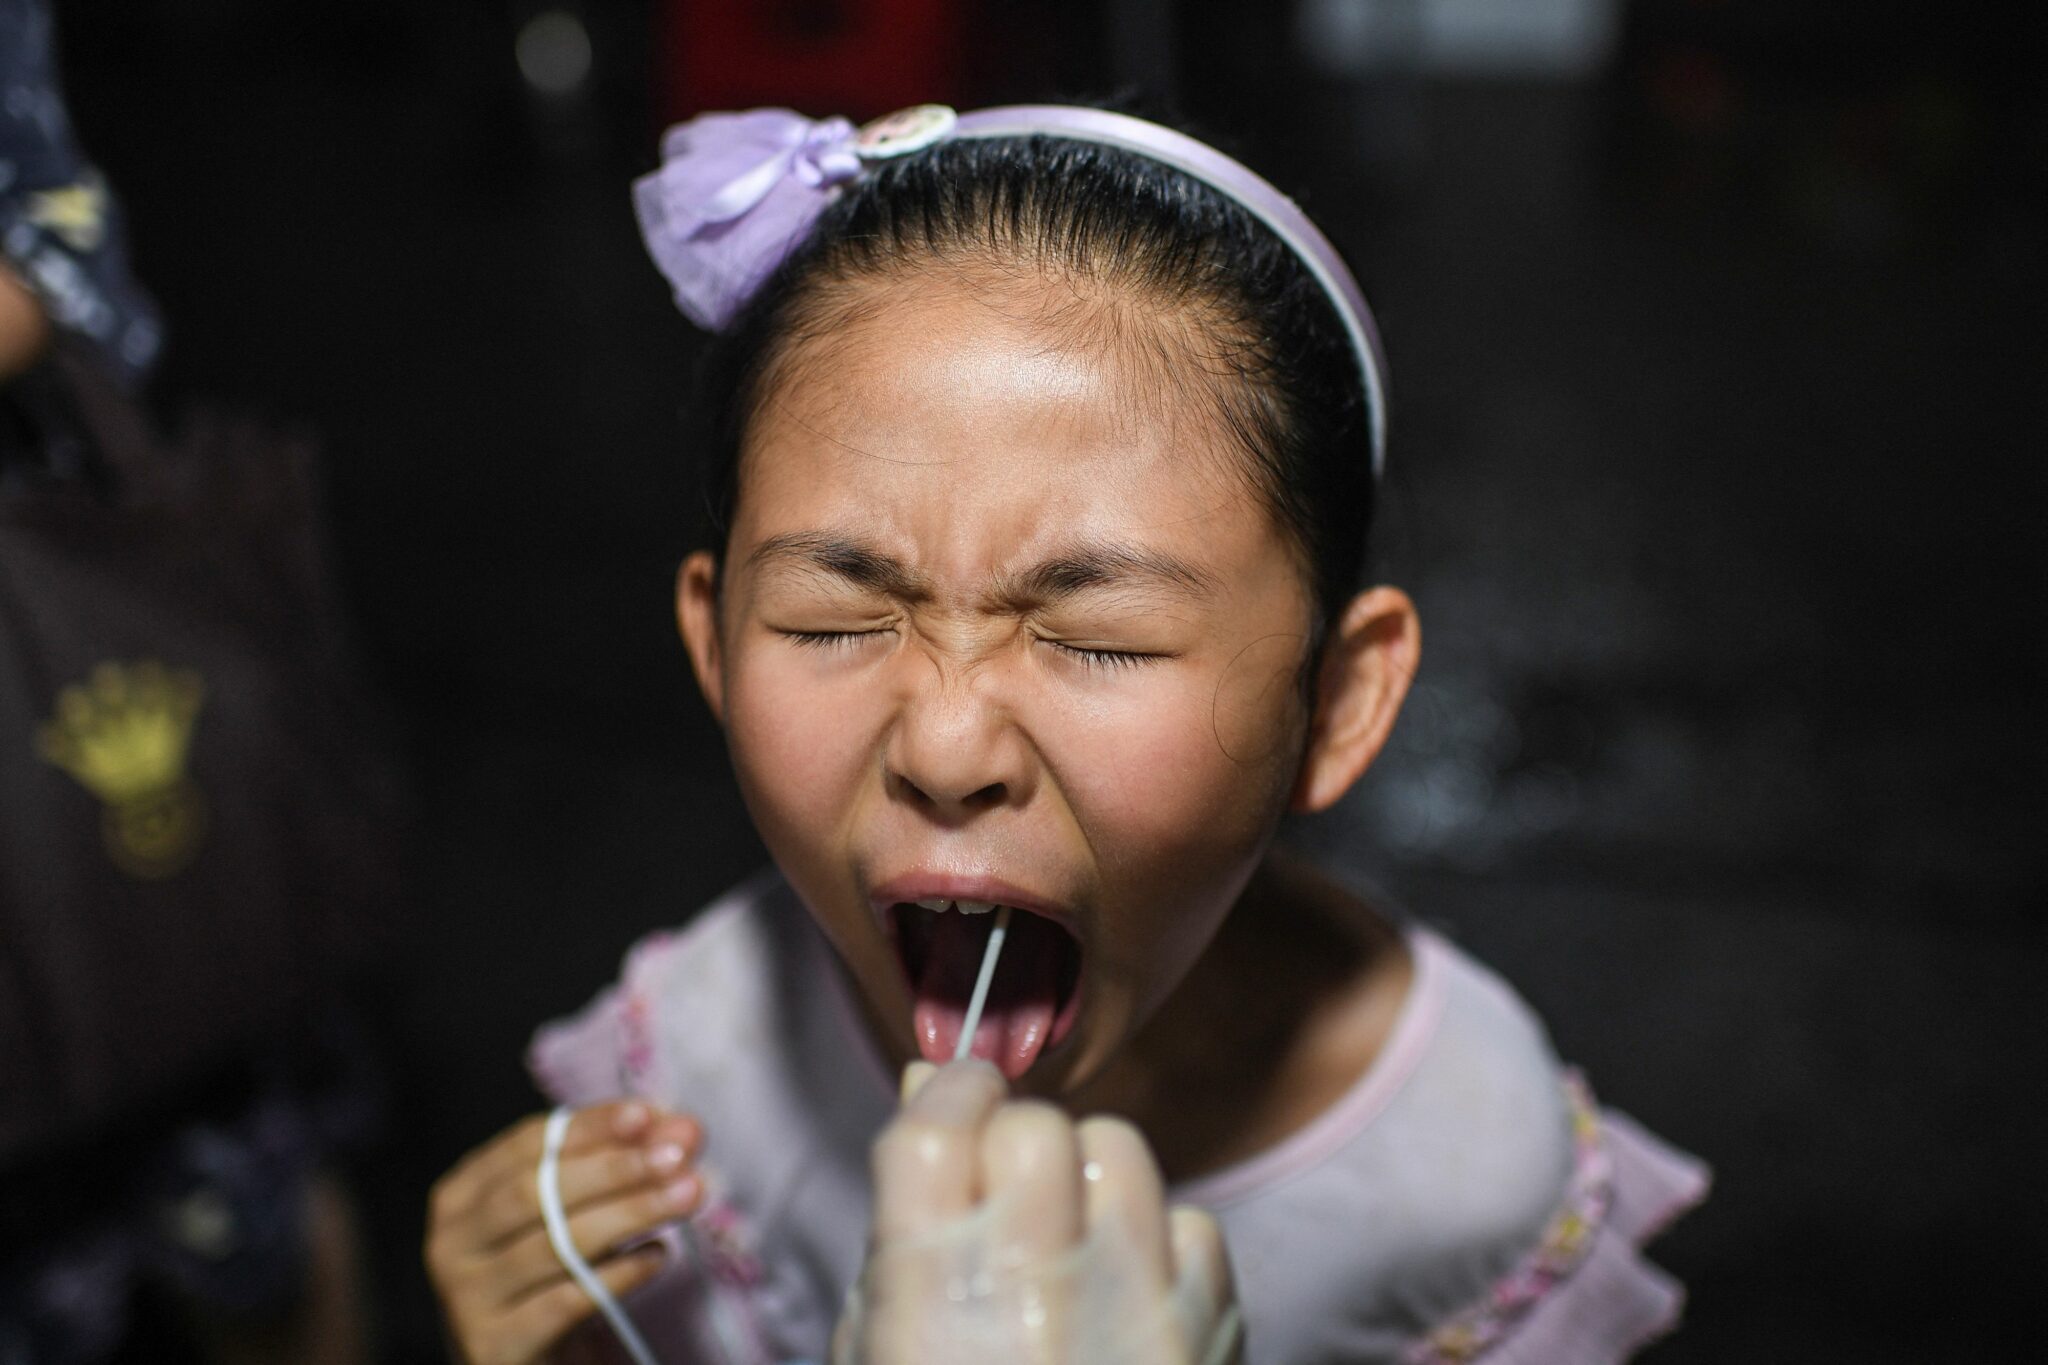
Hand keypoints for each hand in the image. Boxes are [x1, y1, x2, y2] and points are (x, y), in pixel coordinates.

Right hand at [425, 1101, 703, 1364]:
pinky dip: (617, 1275)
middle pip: (536, 1191)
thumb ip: (621, 1163)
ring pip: (555, 1244)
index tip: (644, 1114)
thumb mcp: (575, 1213)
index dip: (588, 1127)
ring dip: (630, 1213)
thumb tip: (682, 1128)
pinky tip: (657, 1255)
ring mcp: (468, 1299)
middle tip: (677, 1154)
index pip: (526, 1145)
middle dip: (614, 1168)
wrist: (522, 1359)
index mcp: (463, 1195)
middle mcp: (452, 1243)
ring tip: (687, 1193)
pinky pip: (564, 1303)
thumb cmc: (550, 1273)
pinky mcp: (495, 1346)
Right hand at [836, 1061, 1240, 1364]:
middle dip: (1009, 1143)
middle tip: (998, 1192)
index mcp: (931, 1301)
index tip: (946, 1107)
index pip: (938, 1122)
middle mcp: (1041, 1291)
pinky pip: (1192, 1222)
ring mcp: (1140, 1309)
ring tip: (1065, 1243)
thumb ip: (901, 1231)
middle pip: (1033, 1126)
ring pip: (1120, 1149)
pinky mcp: (1213, 1333)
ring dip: (1086, 1178)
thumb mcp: (875, 1353)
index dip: (941, 1099)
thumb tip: (928, 1092)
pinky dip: (1158, 1242)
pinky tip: (1125, 1296)